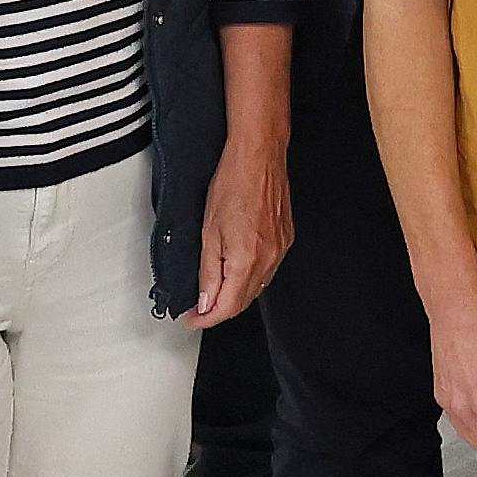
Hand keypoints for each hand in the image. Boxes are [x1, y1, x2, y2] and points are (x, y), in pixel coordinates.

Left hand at [190, 137, 291, 329]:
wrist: (258, 158)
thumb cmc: (232, 184)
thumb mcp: (209, 232)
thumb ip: (208, 272)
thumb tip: (206, 302)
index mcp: (246, 260)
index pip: (227, 307)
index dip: (206, 318)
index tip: (191, 319)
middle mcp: (268, 260)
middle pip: (243, 302)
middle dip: (219, 311)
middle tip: (198, 310)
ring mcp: (280, 250)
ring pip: (257, 288)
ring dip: (235, 296)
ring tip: (214, 292)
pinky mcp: (286, 240)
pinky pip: (268, 271)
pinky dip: (250, 279)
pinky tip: (237, 271)